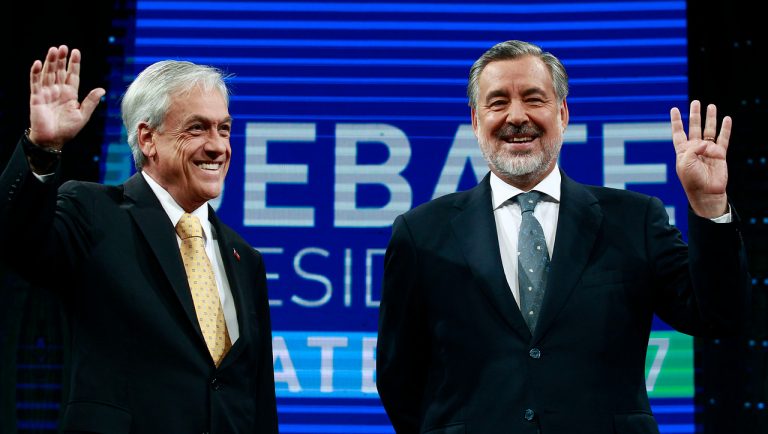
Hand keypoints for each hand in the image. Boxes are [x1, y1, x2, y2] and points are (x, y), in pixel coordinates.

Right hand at [28, 45, 104, 149]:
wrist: (52, 140)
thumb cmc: (68, 130)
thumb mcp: (83, 115)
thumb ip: (90, 101)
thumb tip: (102, 89)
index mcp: (70, 95)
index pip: (72, 75)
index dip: (74, 64)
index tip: (76, 51)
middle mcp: (58, 91)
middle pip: (59, 71)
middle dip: (61, 59)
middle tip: (63, 47)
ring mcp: (46, 93)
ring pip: (48, 73)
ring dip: (50, 62)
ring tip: (53, 50)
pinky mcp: (36, 97)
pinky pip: (35, 83)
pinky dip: (35, 73)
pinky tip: (38, 63)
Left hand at [670, 100, 730, 217]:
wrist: (706, 192)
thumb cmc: (692, 180)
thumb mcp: (685, 163)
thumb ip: (693, 149)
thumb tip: (705, 143)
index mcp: (683, 151)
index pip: (678, 132)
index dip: (676, 121)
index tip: (674, 109)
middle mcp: (695, 148)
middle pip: (694, 127)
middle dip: (695, 115)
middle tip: (696, 102)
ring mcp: (708, 150)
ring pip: (709, 130)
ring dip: (710, 118)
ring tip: (711, 106)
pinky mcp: (720, 154)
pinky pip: (723, 139)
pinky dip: (725, 129)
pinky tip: (726, 119)